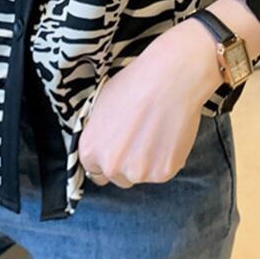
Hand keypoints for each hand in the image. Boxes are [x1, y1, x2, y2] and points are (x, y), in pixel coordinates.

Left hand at [77, 14, 226, 188]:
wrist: (168, 81)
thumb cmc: (134, 85)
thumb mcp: (101, 105)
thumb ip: (99, 132)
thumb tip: (105, 140)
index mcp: (90, 150)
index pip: (94, 169)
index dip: (107, 158)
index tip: (119, 149)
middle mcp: (111, 166)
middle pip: (117, 177)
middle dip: (127, 163)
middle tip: (140, 139)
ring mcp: (138, 172)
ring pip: (141, 175)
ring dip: (147, 162)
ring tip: (157, 132)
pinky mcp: (163, 173)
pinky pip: (163, 171)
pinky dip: (167, 159)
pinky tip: (169, 135)